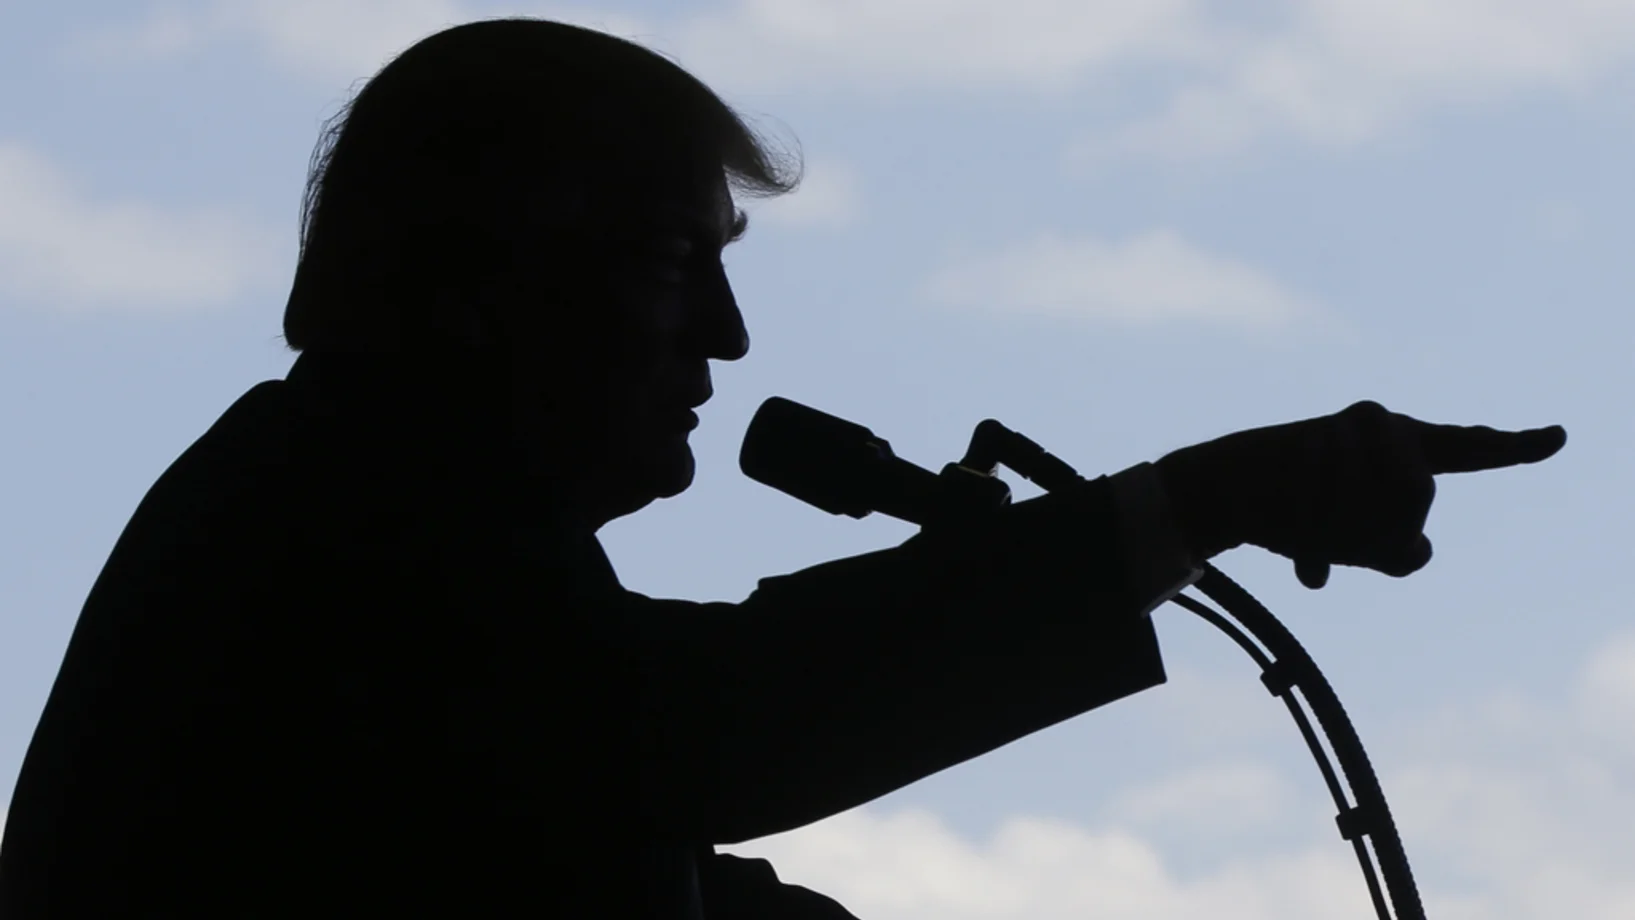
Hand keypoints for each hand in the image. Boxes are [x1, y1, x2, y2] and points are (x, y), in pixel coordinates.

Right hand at [1153, 400, 1566, 587]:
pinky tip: (1295, 517)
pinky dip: (1321, 521)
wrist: (1220, 488)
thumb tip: (1420, 548)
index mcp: (1401, 450)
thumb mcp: (1347, 543)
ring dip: (1342, 529)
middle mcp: (1390, 428)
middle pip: (1414, 503)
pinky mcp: (1336, 428)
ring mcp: (1365, 426)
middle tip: (1321, 533)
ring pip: (1388, 504)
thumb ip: (1396, 549)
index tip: (1559, 439)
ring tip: (1302, 519)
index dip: (1516, 445)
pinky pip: (1354, 496)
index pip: (1470, 449)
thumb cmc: (1284, 512)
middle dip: (1370, 531)